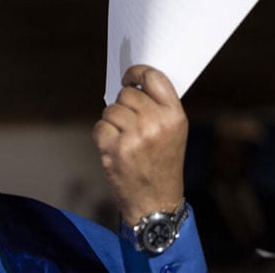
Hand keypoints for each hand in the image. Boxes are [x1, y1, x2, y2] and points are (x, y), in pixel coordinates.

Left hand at [92, 65, 187, 225]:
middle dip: (123, 105)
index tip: (128, 78)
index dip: (136, 73)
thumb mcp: (173, 132)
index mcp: (175, 116)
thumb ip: (158, 106)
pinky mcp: (116, 148)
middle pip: (127, 93)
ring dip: (112, 122)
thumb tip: (133, 82)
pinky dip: (102, 136)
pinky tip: (115, 149)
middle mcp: (156, 123)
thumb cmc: (162, 163)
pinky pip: (99, 126)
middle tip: (129, 124)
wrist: (156, 201)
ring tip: (125, 139)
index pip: (153, 77)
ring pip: (111, 110)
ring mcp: (135, 136)